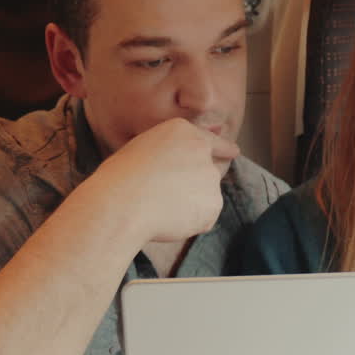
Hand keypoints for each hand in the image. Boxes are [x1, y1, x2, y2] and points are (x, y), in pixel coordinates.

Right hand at [86, 119, 240, 244]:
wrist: (122, 204)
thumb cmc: (119, 180)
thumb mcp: (140, 152)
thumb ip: (167, 155)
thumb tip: (180, 170)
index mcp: (181, 131)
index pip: (209, 140)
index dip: (223, 147)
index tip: (235, 151)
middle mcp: (202, 150)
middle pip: (207, 172)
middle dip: (194, 186)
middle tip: (166, 197)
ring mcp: (210, 176)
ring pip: (204, 196)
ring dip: (190, 205)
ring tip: (160, 206)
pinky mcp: (214, 202)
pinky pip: (204, 217)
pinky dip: (191, 223)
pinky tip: (170, 219)